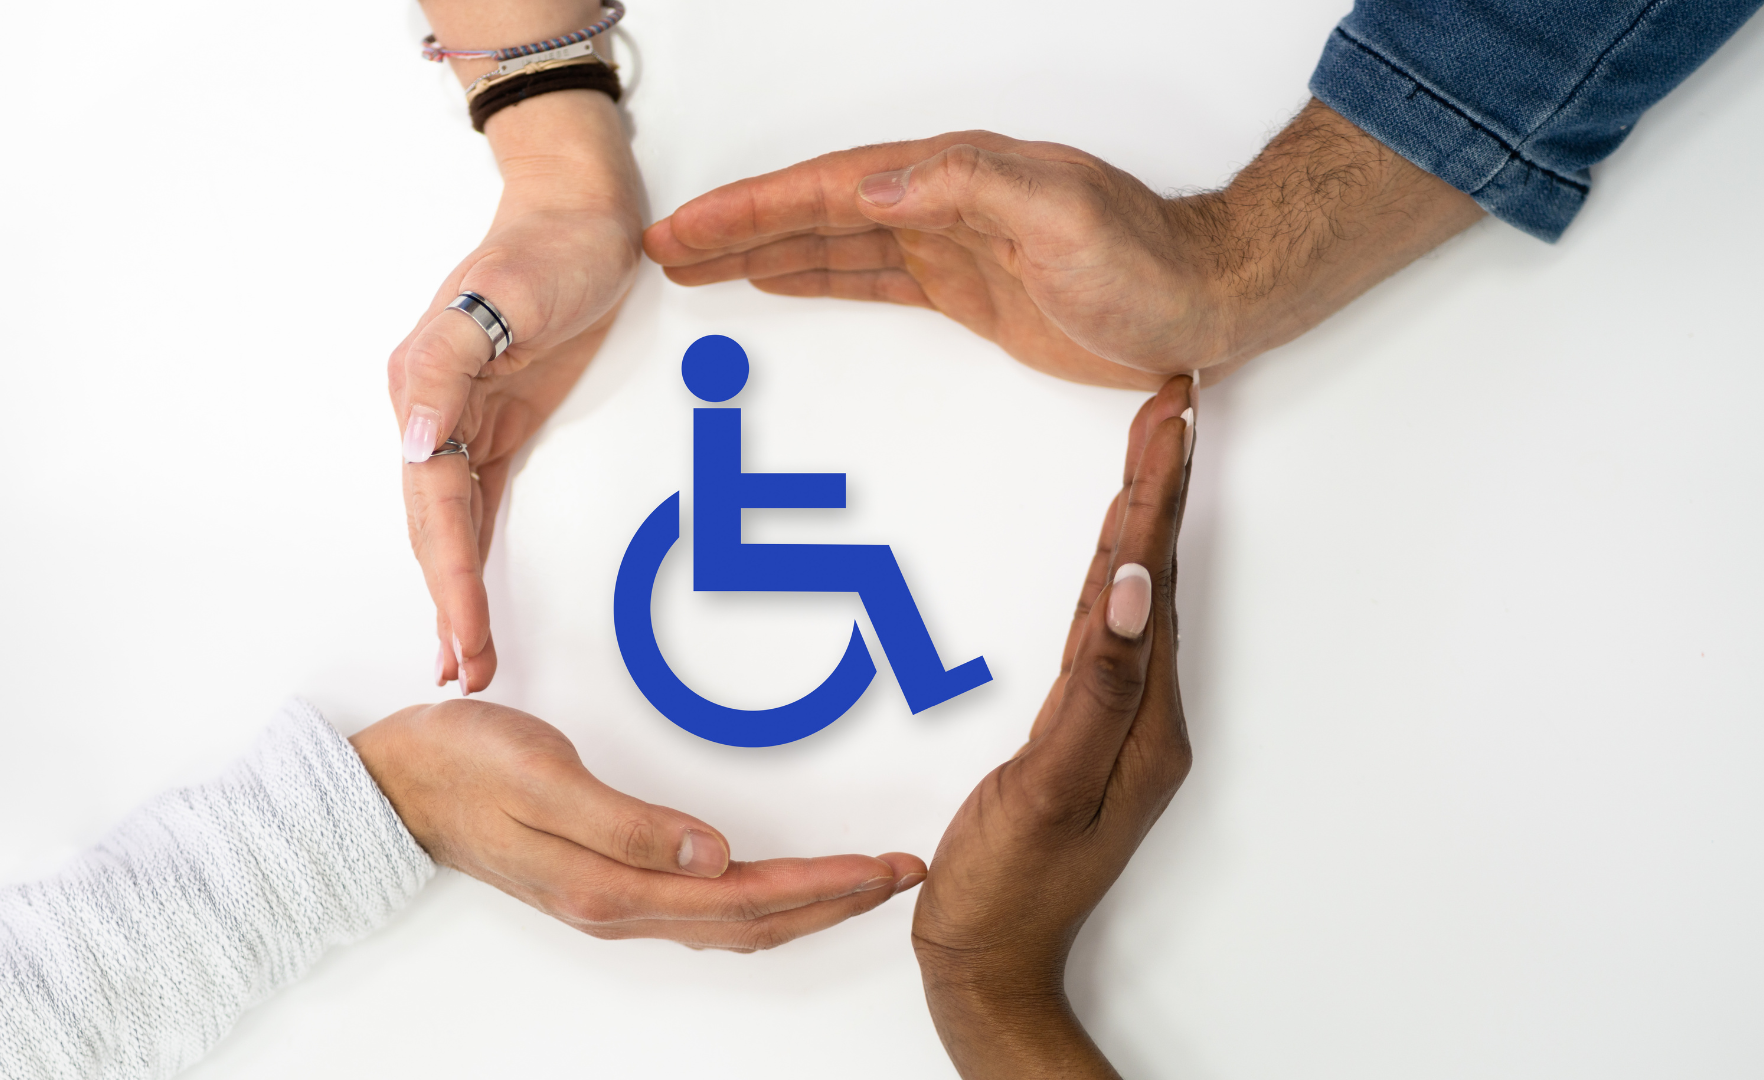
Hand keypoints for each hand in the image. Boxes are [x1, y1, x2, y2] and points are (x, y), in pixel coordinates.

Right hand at [351, 699, 926, 950]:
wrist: (397, 783)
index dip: (823, 887)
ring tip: (863, 884)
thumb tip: (715, 856)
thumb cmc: (465, 766)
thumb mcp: (544, 779)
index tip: (883, 869)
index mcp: (611, 887)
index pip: (745, 899)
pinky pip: (706, 911)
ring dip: (805, 906)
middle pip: (753, 922)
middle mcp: (619, 908)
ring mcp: (613, 902)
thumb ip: (628, 823)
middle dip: (835, 902)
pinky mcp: (607, 883)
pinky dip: (762, 902)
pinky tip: (781, 887)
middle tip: (902, 876)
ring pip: (733, 923)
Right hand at [391, 90, 641, 693]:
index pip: (436, 507)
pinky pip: (476, 502)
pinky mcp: (498, 421)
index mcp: (423, 390)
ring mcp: (463, 418)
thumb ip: (447, 368)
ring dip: (457, 590)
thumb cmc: (543, 249)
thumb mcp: (498, 297)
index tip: (464, 638)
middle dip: (450, 605)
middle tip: (465, 674)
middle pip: (437, 529)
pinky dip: (472, 553)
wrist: (581, 213)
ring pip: (452, 525)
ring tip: (466, 656)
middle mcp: (432, 412)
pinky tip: (471, 591)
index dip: (450, 580)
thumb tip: (412, 442)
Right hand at [644, 100, 1482, 389]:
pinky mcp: (963, 288)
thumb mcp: (1059, 212)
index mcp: (949, 176)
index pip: (826, 189)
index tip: (686, 227)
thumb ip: (967, 189)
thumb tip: (877, 187)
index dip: (749, 207)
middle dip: (733, 225)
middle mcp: (939, 203)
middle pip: (811, 212)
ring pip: (830, 244)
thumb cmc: (1145, 259)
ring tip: (696, 262)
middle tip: (663, 246)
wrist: (1203, 301)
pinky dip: (815, 276)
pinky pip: (868, 277)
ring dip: (761, 250)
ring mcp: (948, 245)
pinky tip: (778, 277)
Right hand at [909, 375, 1195, 1076]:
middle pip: (1151, 573)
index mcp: (1145, 720)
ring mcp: (1116, 722)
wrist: (988, 965)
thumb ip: (1093, 688)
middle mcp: (1144, 713)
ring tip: (1154, 446)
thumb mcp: (1049, 788)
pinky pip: (1102, 627)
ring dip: (1142, 515)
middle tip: (1173, 402)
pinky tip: (1110, 545)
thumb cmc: (1008, 890)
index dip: (1158, 493)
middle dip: (1162, 481)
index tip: (1172, 416)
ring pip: (1130, 594)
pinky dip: (1109, 569)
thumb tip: (1124, 588)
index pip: (1150, 580)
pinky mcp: (1082, 730)